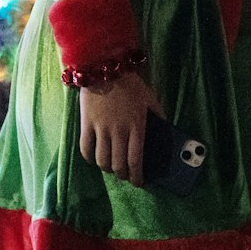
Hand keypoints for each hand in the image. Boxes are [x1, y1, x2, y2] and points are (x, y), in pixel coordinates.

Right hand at [78, 71, 162, 186]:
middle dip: (122, 175)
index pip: (136, 161)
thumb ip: (158, 116)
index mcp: (136, 126)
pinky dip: (89, 158)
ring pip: (101, 160)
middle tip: (125, 176)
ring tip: (110, 167)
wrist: (105, 67)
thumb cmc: (130, 84)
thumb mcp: (150, 99)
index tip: (138, 182)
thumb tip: (164, 131)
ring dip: (107, 168)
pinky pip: (85, 149)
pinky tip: (94, 158)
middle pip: (118, 165)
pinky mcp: (86, 124)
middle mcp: (118, 131)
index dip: (137, 176)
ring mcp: (101, 129)